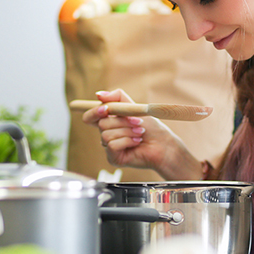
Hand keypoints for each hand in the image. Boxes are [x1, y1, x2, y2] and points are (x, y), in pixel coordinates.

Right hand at [81, 89, 201, 179]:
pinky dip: (127, 141)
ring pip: (106, 134)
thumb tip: (98, 95)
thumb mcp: (134, 107)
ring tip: (140, 132)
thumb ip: (117, 98)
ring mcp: (109, 147)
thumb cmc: (151, 127)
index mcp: (109, 121)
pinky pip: (112, 145)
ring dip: (127, 131)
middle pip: (101, 123)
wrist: (163, 144)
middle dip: (122, 121)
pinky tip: (137, 142)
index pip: (90, 117)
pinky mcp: (114, 158)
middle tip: (138, 122)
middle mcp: (106, 134)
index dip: (94, 112)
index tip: (106, 109)